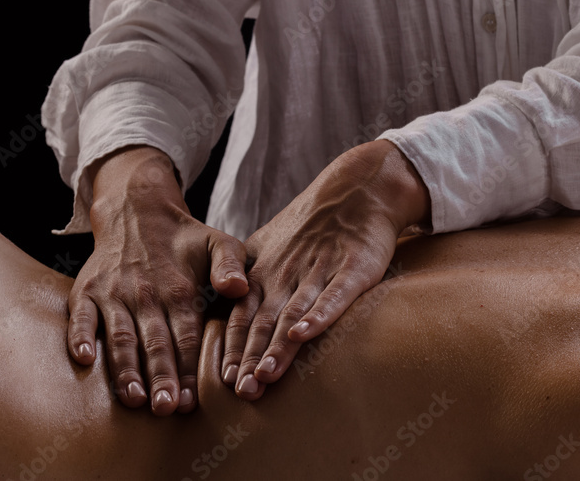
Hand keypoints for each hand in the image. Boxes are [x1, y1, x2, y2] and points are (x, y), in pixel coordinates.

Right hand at [67, 146, 248, 414]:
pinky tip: (83, 359)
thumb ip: (231, 265)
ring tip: (133, 398)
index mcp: (181, 289)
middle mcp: (146, 293)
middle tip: (166, 407)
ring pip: (120, 335)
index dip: (189, 368)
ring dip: (125, 368)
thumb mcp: (219, 242)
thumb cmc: (185, 240)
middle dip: (161, 377)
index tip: (191, 400)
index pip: (186, 336)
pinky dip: (80, 335)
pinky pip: (80, 315)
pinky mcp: (87, 290)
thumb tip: (238, 288)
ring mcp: (114, 293)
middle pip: (155, 341)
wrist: (138, 211)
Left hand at [221, 140, 428, 398]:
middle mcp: (287, 274)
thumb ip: (247, 275)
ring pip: (294, 312)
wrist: (357, 189)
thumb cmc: (311, 224)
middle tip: (242, 391)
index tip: (225, 379)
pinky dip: (319, 314)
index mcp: (266, 272)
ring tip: (266, 375)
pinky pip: (334, 294)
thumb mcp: (269, 245)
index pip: (244, 314)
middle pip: (265, 320)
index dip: (235, 347)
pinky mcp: (354, 269)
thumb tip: (222, 307)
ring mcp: (319, 271)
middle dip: (252, 357)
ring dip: (279, 345)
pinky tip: (305, 334)